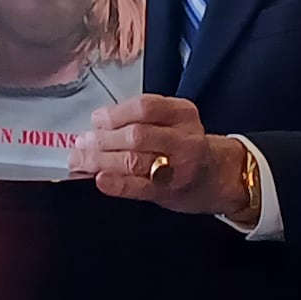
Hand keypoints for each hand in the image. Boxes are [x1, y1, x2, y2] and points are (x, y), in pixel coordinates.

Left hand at [68, 94, 249, 216]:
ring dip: (101, 160)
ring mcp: (180, 167)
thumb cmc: (186, 146)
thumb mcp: (172, 122)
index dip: (115, 114)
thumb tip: (95, 126)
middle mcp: (184, 138)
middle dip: (102, 139)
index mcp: (182, 113)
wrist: (220, 177)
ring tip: (81, 160)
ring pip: (134, 160)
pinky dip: (116, 184)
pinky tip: (100, 180)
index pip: (144, 107)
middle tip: (82, 143)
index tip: (96, 120)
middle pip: (136, 135)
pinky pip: (140, 188)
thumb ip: (139, 119)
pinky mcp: (171, 192)